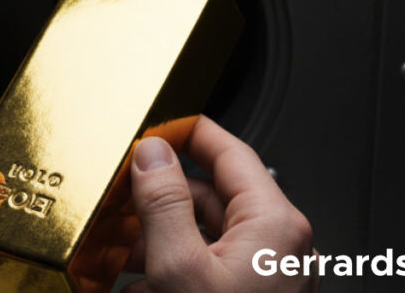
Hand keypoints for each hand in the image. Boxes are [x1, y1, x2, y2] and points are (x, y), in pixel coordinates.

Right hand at [125, 116, 318, 292]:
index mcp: (276, 225)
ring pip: (209, 236)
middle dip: (162, 201)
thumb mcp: (180, 268)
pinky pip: (215, 268)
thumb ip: (164, 204)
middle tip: (123, 200)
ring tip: (122, 252)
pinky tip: (142, 284)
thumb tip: (152, 155)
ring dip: (162, 240)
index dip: (190, 134)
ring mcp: (272, 275)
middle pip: (213, 197)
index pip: (231, 152)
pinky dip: (178, 268)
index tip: (158, 127)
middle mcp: (283, 246)